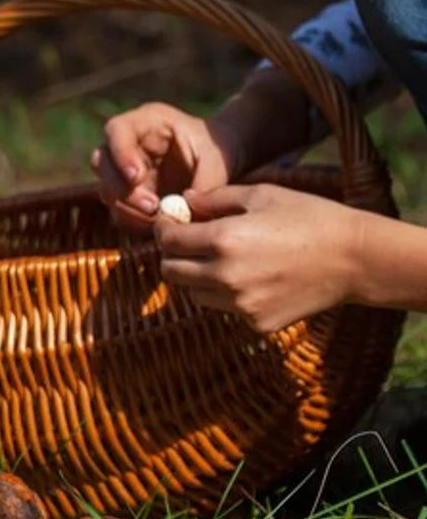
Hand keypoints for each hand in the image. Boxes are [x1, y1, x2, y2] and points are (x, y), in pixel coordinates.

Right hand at [90, 103, 242, 229]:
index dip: (120, 154)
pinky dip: (132, 219)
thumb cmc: (219, 151)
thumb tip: (183, 211)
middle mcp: (128, 144)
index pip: (117, 130)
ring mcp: (124, 169)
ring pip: (106, 189)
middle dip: (121, 188)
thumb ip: (202, 183)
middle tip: (151, 206)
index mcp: (147, 122)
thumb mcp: (217, 161)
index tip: (137, 176)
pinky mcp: (128, 193)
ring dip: (126, 208)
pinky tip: (154, 224)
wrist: (221, 161)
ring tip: (157, 217)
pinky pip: (118, 209)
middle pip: (102, 162)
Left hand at [154, 183, 364, 333]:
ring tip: (222, 259)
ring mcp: (240, 304)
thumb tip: (183, 200)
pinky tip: (251, 277)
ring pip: (193, 293)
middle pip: (170, 272)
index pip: (168, 240)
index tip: (170, 223)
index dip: (163, 229)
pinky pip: (223, 308)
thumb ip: (216, 198)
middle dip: (172, 255)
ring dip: (196, 276)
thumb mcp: (262, 196)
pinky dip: (225, 294)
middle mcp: (225, 276)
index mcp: (224, 240)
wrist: (355, 259)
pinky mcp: (255, 323)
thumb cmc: (310, 218)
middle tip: (187, 243)